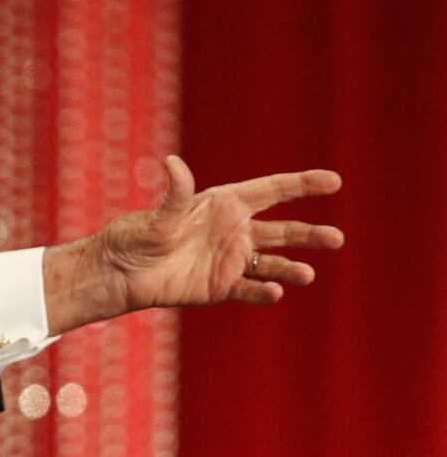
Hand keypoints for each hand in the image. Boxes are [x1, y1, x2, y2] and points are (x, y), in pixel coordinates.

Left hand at [44, 155, 343, 332]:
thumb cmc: (136, 237)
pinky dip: (264, 291)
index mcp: (224, 204)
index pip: (272, 190)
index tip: (334, 181)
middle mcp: (235, 231)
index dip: (303, 185)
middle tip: (336, 239)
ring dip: (292, 268)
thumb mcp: (158, 216)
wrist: (120, 274)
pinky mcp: (221, 286)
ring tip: (307, 274)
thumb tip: (173, 163)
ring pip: (272, 263)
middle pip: (283, 230)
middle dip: (310, 234)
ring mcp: (231, 259)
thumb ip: (174, 195)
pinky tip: (275, 293)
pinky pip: (250, 289)